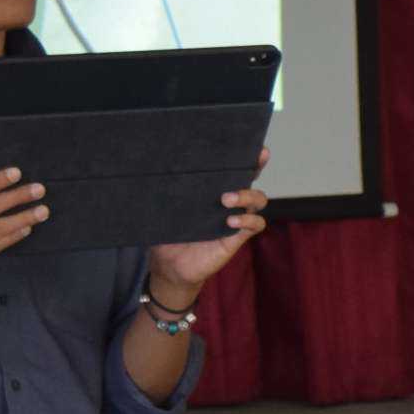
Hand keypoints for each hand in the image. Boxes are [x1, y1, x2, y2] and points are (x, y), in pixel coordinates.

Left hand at [145, 147, 268, 299]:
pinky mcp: (236, 238)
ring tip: (227, 200)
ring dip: (248, 196)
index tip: (256, 148)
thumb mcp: (165, 210)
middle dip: (255, 168)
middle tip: (248, 166)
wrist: (169, 265)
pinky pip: (255, 225)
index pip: (233, 171)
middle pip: (252, 179)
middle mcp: (229, 202)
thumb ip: (167, 193)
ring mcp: (235, 219)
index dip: (247, 158)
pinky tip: (231, 222)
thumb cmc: (168, 234)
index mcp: (213, 191)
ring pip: (258, 200)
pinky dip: (248, 221)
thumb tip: (155, 172)